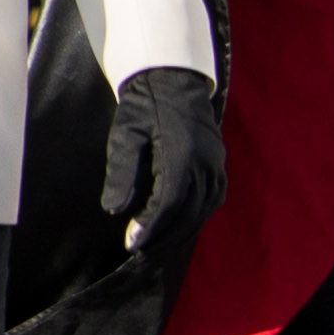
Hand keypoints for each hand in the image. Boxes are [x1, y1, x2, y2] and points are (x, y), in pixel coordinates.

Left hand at [100, 64, 225, 267]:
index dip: (151, 227)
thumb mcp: (124, 135)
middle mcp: (205, 163)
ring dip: (179, 232)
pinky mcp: (219, 165)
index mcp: (181, 154)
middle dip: (163, 237)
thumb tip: (115, 210)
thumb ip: (122, 172)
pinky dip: (195, 218)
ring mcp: (216, 164)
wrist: (173, 80)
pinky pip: (212, 200)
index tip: (132, 244)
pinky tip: (178, 227)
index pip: (169, 203)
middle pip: (188, 213)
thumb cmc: (143, 105)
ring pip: (202, 210)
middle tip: (140, 254)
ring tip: (155, 247)